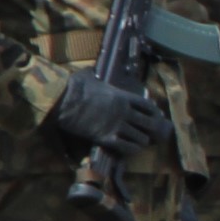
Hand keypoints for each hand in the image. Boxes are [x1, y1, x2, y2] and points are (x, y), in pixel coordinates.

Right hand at [46, 72, 169, 155]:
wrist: (63, 102)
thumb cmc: (75, 88)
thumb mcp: (90, 77)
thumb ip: (97, 76)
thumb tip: (90, 71)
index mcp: (123, 97)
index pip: (148, 106)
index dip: (154, 112)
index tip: (156, 116)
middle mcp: (124, 112)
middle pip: (149, 123)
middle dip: (151, 129)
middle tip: (150, 132)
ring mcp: (116, 125)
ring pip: (141, 138)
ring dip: (141, 141)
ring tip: (140, 142)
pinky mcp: (106, 138)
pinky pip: (127, 147)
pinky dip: (131, 149)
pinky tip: (131, 149)